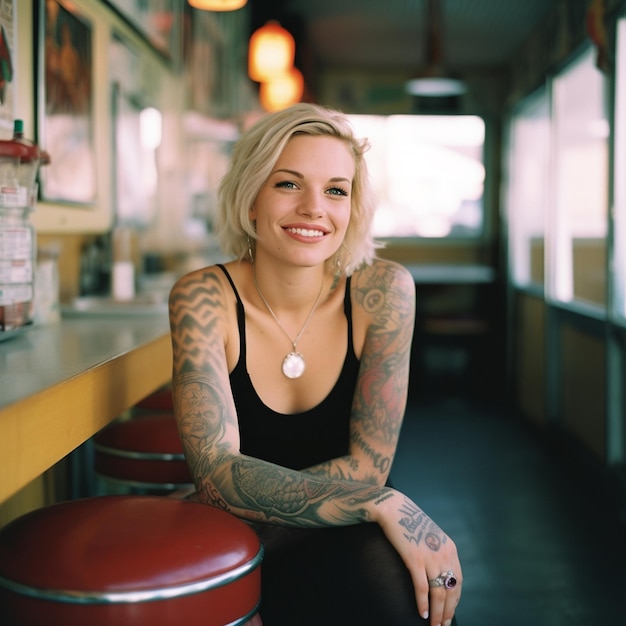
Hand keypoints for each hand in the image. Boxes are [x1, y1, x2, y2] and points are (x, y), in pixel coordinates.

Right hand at [372, 490, 461, 625]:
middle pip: (450, 591)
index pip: (458, 581)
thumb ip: (437, 553)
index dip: (455, 600)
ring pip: (438, 593)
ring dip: (438, 613)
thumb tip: (437, 574)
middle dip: (448, 612)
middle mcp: (444, 555)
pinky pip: (422, 588)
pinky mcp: (415, 560)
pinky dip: (423, 604)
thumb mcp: (432, 536)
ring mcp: (430, 558)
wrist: (394, 508)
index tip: (451, 612)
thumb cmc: (410, 522)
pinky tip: (422, 614)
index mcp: (450, 549)